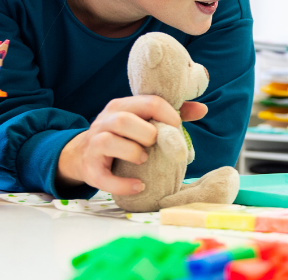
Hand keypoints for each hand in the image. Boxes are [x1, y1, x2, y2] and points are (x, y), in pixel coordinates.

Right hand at [56, 96, 206, 193]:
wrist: (84, 155)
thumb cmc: (123, 136)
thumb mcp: (143, 120)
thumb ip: (172, 114)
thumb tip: (202, 109)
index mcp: (122, 106)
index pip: (149, 102)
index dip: (168, 116)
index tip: (177, 128)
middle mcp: (105, 121)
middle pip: (124, 120)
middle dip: (147, 134)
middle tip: (155, 144)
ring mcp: (94, 145)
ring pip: (109, 142)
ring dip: (133, 152)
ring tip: (144, 159)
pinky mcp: (91, 170)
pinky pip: (104, 177)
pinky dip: (123, 184)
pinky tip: (139, 185)